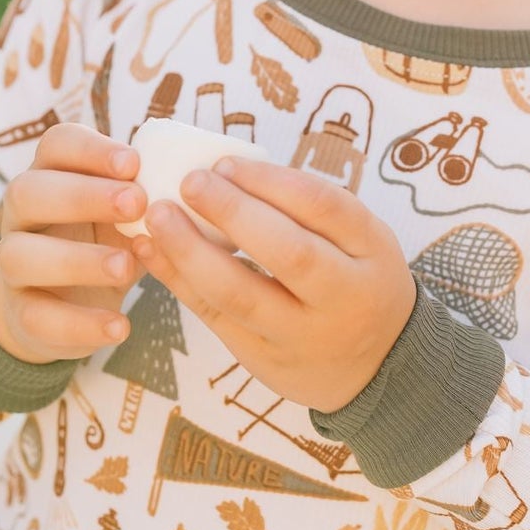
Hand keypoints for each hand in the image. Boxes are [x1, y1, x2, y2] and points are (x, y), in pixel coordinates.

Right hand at [0, 125, 148, 363]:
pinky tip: (120, 326)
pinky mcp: (21, 314)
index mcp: (51, 176)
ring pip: (20, 255)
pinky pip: (37, 318)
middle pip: (27, 191)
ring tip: (126, 266)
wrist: (64, 306)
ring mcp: (14, 265)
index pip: (55, 145)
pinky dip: (80, 323)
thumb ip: (151, 195)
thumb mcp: (124, 214)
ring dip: (76, 259)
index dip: (89, 150)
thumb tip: (212, 180)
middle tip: (137, 203)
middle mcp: (23, 215)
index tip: (134, 162)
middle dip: (81, 195)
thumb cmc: (106, 241)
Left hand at [129, 156, 416, 412]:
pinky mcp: (263, 359)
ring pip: (242, 295)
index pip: (324, 207)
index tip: (224, 162)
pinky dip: (179, 281)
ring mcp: (302, 336)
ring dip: (192, 252)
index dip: (271, 181)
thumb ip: (309, 208)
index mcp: (370, 254)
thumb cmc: (355, 279)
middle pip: (289, 254)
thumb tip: (228, 169)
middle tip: (189, 181)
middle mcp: (342, 298)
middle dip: (233, 213)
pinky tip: (152, 251)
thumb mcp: (359, 239)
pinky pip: (215, 318)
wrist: (377, 367)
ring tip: (157, 216)